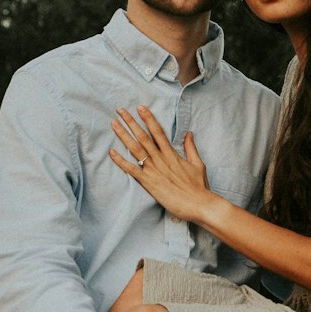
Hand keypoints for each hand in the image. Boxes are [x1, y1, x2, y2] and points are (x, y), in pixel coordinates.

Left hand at [110, 106, 212, 221]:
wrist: (198, 204)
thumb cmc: (199, 187)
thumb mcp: (198, 164)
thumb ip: (191, 148)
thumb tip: (189, 134)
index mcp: (172, 154)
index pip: (158, 131)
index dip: (148, 118)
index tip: (140, 107)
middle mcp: (161, 159)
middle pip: (143, 136)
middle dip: (131, 122)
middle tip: (120, 110)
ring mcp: (154, 170)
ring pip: (135, 149)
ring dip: (124, 135)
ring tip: (114, 124)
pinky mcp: (149, 183)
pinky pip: (132, 170)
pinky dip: (121, 161)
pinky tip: (111, 152)